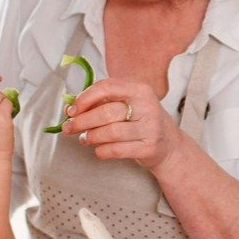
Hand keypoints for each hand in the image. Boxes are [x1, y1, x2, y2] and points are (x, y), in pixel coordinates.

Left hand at [61, 77, 180, 172]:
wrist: (169, 145)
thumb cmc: (142, 121)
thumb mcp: (129, 104)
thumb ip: (103, 102)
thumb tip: (72, 108)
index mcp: (140, 89)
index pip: (107, 87)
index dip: (85, 98)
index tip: (72, 109)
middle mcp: (147, 107)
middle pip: (106, 112)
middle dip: (82, 121)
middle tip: (69, 127)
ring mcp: (150, 128)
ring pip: (110, 132)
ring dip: (91, 137)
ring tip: (86, 138)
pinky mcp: (149, 148)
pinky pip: (117, 150)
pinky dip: (102, 151)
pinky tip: (98, 149)